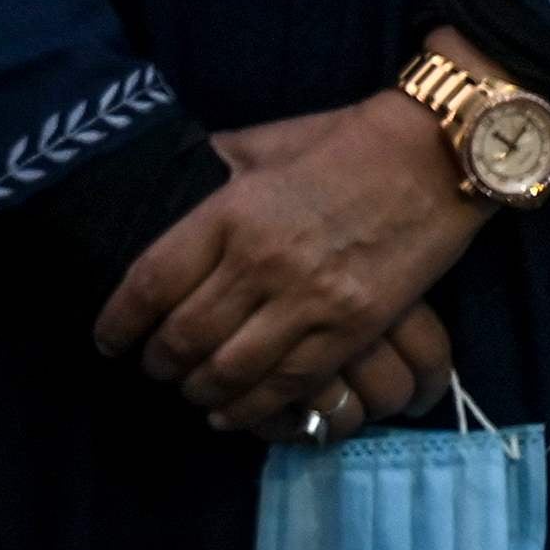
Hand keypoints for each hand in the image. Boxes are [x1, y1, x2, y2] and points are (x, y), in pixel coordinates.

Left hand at [94, 41, 489, 431]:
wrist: (439, 150)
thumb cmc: (348, 140)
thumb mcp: (269, 143)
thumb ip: (216, 171)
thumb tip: (169, 185)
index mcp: (233, 210)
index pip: (149, 284)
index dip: (118, 323)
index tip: (110, 341)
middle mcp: (263, 260)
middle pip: (183, 337)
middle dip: (158, 363)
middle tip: (154, 367)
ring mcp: (310, 298)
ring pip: (228, 370)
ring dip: (198, 389)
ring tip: (192, 389)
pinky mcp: (352, 325)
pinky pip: (287, 385)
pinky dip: (250, 407)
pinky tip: (233, 409)